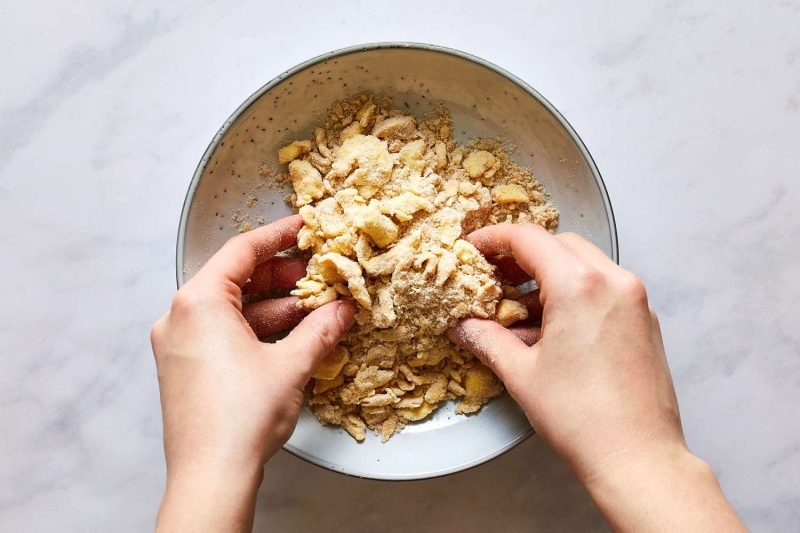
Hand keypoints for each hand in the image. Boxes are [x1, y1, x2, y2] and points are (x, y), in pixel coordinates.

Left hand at [151, 215, 354, 531]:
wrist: (211, 477)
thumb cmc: (240, 418)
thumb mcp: (291, 365)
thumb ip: (321, 329)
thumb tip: (342, 310)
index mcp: (198, 302)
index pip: (241, 251)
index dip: (278, 235)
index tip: (303, 227)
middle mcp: (180, 317)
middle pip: (234, 278)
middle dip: (280, 276)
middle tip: (317, 273)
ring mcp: (178, 345)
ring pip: (230, 309)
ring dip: (272, 306)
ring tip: (313, 309)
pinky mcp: (184, 369)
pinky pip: (222, 333)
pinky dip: (255, 329)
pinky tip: (290, 337)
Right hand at [449, 224, 744, 531]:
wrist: (638, 458)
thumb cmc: (583, 419)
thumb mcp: (521, 374)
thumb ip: (487, 339)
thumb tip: (464, 326)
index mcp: (579, 286)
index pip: (529, 239)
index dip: (494, 239)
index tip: (474, 248)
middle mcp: (614, 282)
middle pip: (559, 244)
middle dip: (522, 255)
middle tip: (493, 276)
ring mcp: (635, 301)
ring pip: (584, 264)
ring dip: (549, 275)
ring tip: (518, 309)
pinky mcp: (644, 321)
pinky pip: (604, 288)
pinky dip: (574, 294)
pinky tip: (551, 327)